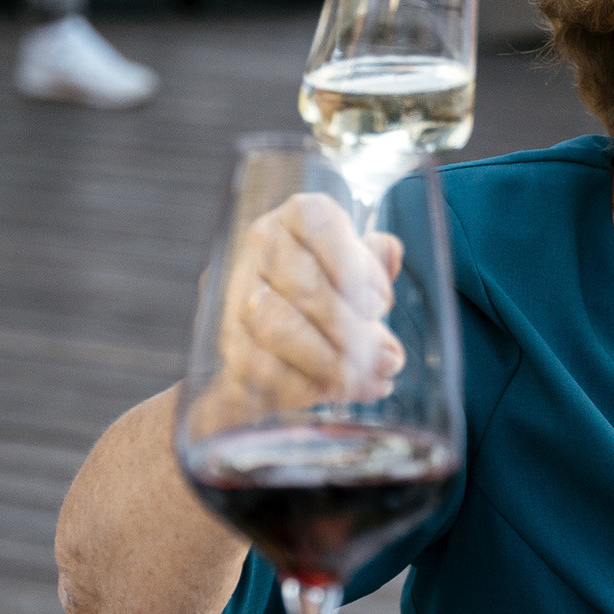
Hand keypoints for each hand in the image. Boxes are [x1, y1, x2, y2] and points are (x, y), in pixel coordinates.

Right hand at [207, 193, 407, 417]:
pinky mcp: (224, 342)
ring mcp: (234, 293)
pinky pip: (257, 367)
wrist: (264, 335)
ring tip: (369, 380)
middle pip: (302, 286)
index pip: (319, 223)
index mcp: (295, 219)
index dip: (354, 265)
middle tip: (387, 359)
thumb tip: (389, 252)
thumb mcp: (354, 268)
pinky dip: (300, 387)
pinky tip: (332, 393)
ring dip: (329, 362)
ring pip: (277, 328)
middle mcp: (259, 249)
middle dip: (351, 330)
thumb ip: (372, 260)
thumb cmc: (324, 292)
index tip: (380, 304)